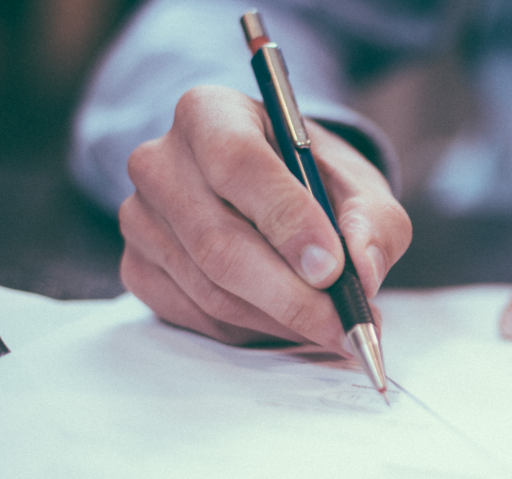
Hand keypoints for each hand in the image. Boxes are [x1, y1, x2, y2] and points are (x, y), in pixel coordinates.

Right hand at [119, 85, 410, 348]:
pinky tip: (289, 322)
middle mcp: (160, 161)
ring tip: (332, 326)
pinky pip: (197, 316)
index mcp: (210, 113)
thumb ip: (373, 221)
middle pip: (218, 241)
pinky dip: (253, 331)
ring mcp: (140, 218)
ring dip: (280, 319)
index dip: (286, 220)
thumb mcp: (359, 185)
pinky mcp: (138, 268)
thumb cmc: (313, 180)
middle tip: (345, 324)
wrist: (271, 192)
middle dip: (291, 295)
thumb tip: (363, 271)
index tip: (332, 268)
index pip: (237, 163)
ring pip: (211, 289)